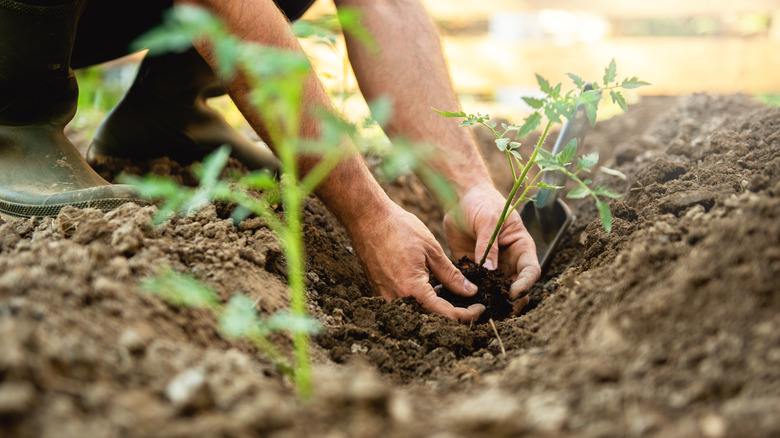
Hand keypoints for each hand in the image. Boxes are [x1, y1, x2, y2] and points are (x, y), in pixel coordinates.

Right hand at [349, 202, 484, 321]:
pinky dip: (421, 300)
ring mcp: (384, 297)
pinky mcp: (379, 291)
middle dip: (454, 313)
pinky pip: (405, 304)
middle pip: (431, 318)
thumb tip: (470, 291)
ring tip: (450, 291)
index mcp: (412, 290)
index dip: (468, 315)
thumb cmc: (399, 228)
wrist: (367, 218)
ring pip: (418, 313)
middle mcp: (396, 299)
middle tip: (470, 302)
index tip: (481, 307)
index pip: (446, 315)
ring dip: (437, 307)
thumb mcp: (432, 250)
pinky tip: (431, 285)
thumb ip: (452, 275)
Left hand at [444, 185, 540, 311]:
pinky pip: (475, 285)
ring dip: (491, 300)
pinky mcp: (474, 268)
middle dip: (511, 301)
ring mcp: (492, 267)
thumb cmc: (482, 202)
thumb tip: (490, 272)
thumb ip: (488, 246)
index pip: (531, 271)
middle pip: (516, 287)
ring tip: (481, 310)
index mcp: (521, 247)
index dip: (525, 284)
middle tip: (500, 310)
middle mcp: (509, 261)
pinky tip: (462, 301)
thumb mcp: (488, 221)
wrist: (461, 197)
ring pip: (497, 291)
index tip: (513, 293)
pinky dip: (471, 294)